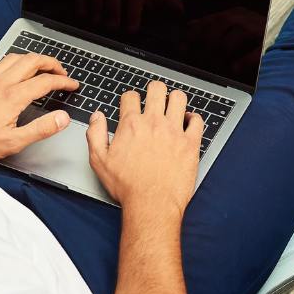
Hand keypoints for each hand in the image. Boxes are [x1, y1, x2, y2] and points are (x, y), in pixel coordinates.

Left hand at [0, 52, 77, 163]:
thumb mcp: (12, 143)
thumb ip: (40, 129)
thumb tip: (61, 118)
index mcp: (12, 97)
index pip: (46, 81)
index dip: (64, 81)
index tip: (72, 85)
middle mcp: (0, 82)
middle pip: (33, 60)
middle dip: (52, 63)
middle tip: (61, 72)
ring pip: (15, 57)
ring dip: (33, 58)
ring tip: (42, 67)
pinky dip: (13, 62)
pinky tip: (14, 71)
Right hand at [76, 0, 183, 31]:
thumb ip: (168, 4)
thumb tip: (183, 12)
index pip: (134, 2)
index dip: (132, 16)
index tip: (130, 30)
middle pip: (112, 0)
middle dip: (112, 16)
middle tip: (111, 28)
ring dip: (96, 14)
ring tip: (98, 25)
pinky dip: (81, 8)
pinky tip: (85, 18)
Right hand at [85, 80, 203, 212]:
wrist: (152, 204)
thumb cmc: (128, 187)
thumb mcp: (99, 161)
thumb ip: (95, 134)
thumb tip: (96, 117)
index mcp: (131, 125)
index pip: (130, 96)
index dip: (130, 98)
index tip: (132, 104)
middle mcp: (154, 123)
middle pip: (157, 89)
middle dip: (154, 90)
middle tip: (155, 97)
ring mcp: (174, 131)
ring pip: (179, 98)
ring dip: (175, 99)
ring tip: (173, 105)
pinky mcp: (191, 143)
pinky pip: (198, 121)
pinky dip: (194, 118)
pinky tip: (189, 122)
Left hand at [184, 7, 263, 80]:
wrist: (286, 39)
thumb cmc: (251, 39)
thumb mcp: (230, 29)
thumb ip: (211, 26)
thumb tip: (189, 26)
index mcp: (234, 14)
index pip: (210, 20)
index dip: (194, 35)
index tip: (183, 49)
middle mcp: (246, 17)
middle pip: (221, 25)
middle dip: (205, 43)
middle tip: (197, 61)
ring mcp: (259, 29)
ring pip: (237, 35)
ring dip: (222, 52)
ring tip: (213, 67)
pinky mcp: (270, 43)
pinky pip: (257, 51)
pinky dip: (244, 60)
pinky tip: (233, 70)